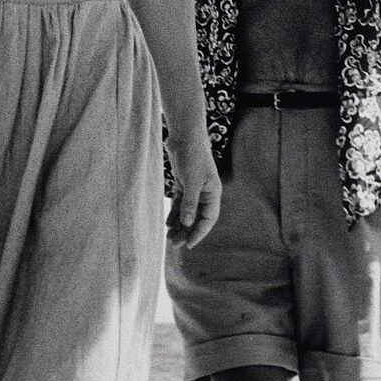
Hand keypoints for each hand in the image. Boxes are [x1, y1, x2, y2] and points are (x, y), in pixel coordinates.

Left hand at [166, 128, 221, 249]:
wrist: (185, 135)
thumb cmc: (192, 156)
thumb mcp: (191, 181)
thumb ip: (189, 203)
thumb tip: (187, 223)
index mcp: (213, 193)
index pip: (208, 219)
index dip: (199, 232)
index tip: (188, 244)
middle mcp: (205, 193)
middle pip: (197, 217)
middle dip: (187, 231)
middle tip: (175, 244)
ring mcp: (194, 188)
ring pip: (188, 211)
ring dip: (179, 224)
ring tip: (170, 237)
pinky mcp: (184, 183)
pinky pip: (180, 203)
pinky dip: (175, 213)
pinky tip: (168, 222)